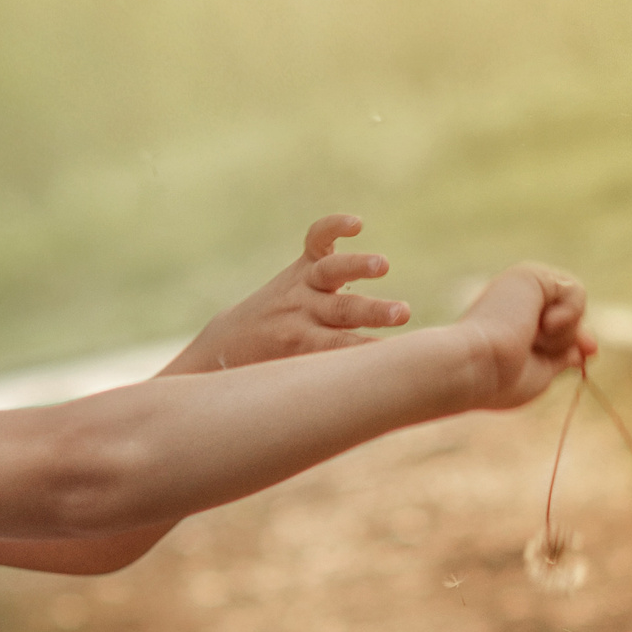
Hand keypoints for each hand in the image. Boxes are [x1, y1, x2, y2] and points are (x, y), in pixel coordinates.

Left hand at [169, 215, 410, 372]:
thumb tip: (373, 407)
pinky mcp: (302, 265)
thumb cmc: (273, 375)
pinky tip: (356, 224)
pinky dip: (335, 227)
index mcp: (302, 346)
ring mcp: (301, 285)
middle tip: (403, 314)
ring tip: (383, 265)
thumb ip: (329, 387)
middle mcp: (302, 313)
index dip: (368, 352)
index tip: (396, 356)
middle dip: (374, 312)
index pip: (340, 349)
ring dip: (358, 267)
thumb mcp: (298, 385)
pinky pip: (318, 239)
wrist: (228, 348)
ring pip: (331, 273)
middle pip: (342, 312)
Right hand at [455, 264, 593, 409]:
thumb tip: (588, 348)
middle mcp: (517, 301)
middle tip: (548, 349)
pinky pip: (575, 291)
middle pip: (570, 316)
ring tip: (531, 339)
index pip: (559, 326)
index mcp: (513, 322)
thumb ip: (562, 358)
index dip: (576, 338)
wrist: (474, 367)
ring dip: (563, 333)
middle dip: (570, 337)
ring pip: (574, 306)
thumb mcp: (540, 372)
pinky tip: (542, 324)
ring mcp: (522, 287)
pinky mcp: (530, 274)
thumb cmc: (498, 378)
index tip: (590, 351)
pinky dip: (568, 314)